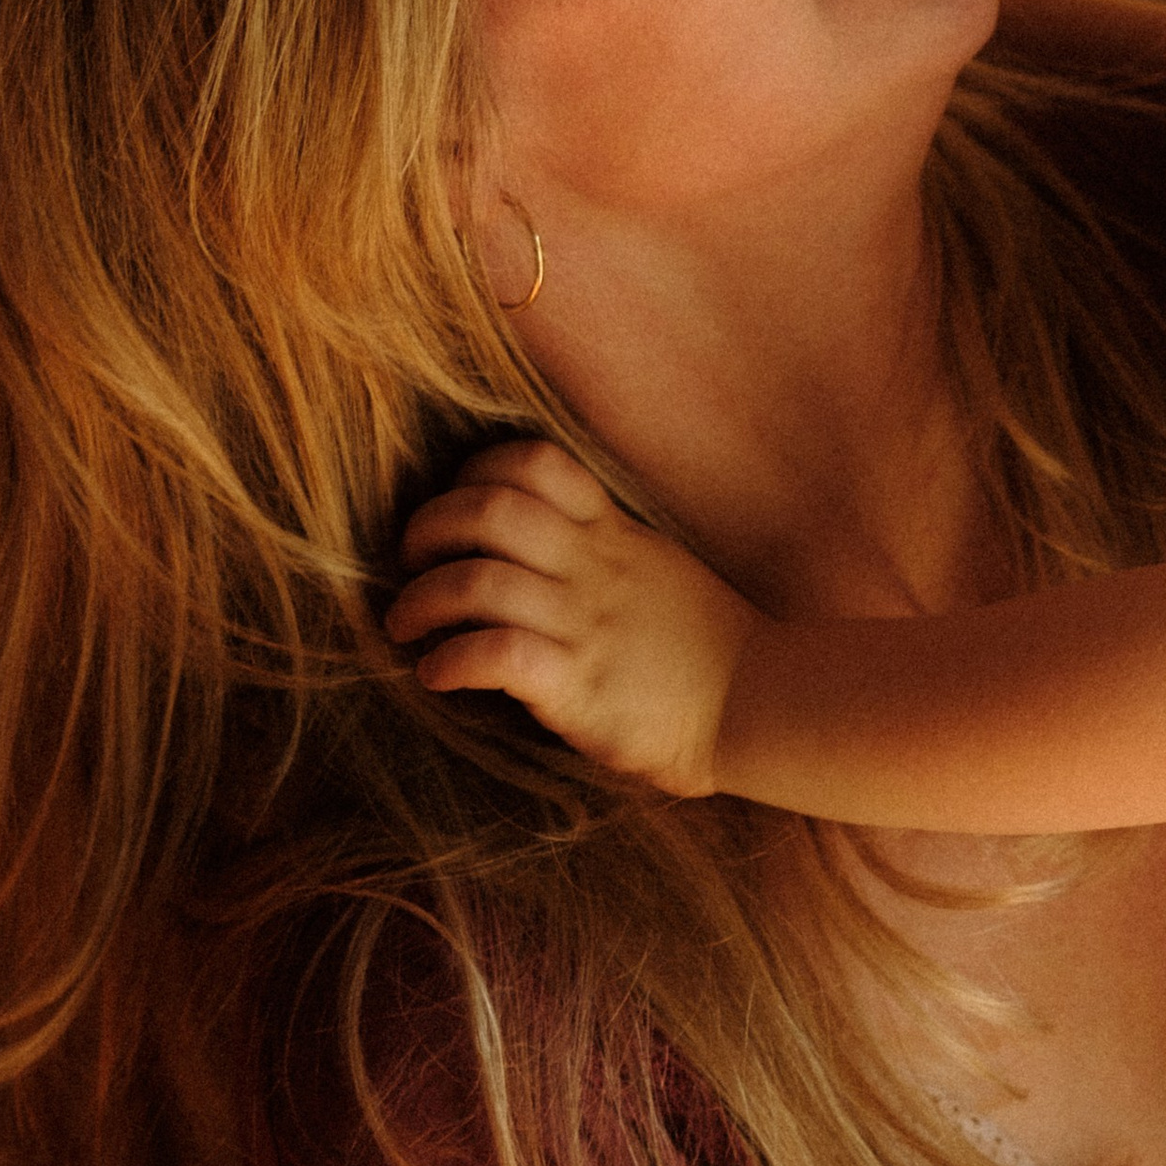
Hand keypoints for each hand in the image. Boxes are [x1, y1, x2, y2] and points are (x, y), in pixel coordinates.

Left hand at [385, 436, 758, 794]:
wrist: (760, 703)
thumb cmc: (707, 645)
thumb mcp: (657, 565)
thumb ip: (602, 545)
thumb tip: (540, 537)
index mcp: (611, 533)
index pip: (534, 462)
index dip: (476, 472)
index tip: (455, 503)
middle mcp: (592, 568)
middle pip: (488, 510)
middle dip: (428, 527)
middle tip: (409, 562)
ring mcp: (584, 624)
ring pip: (476, 582)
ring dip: (419, 601)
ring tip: (405, 626)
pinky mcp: (578, 685)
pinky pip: (496, 654)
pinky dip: (450, 660)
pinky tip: (438, 676)